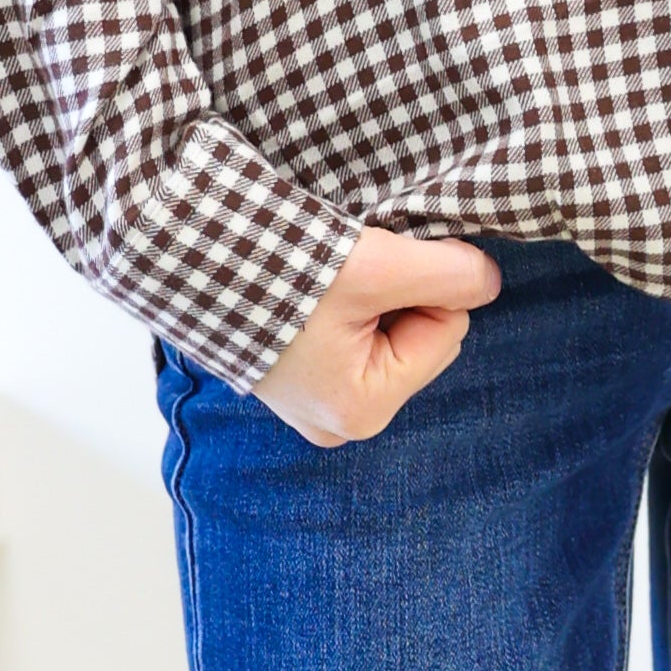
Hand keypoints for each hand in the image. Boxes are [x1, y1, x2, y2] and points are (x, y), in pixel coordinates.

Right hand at [255, 225, 502, 444]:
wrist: (183, 248)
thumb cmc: (275, 265)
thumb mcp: (377, 266)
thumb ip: (450, 275)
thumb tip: (488, 282)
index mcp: (361, 410)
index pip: (448, 332)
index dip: (426, 285)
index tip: (374, 264)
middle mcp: (338, 422)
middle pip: (420, 339)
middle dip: (398, 295)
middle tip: (346, 271)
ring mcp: (312, 405)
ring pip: (388, 334)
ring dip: (371, 295)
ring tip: (322, 276)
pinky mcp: (295, 378)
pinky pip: (353, 338)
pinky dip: (343, 305)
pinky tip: (308, 286)